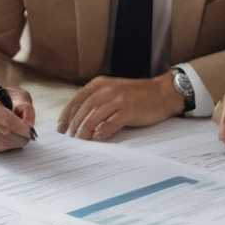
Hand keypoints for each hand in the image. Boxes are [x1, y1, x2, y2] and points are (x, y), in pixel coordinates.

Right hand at [0, 84, 36, 153]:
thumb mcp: (13, 94)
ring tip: (16, 133)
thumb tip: (28, 124)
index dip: (22, 127)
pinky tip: (6, 136)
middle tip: (27, 133)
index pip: (6, 121)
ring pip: (2, 145)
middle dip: (21, 136)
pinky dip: (6, 145)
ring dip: (14, 142)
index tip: (29, 129)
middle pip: (5, 136)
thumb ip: (24, 106)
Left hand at [58, 74, 182, 139]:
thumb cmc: (138, 95)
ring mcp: (117, 99)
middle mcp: (107, 90)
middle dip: (74, 126)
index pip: (77, 100)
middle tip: (71, 138)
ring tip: (82, 140)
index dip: (66, 115)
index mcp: (100, 84)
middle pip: (83, 110)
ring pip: (93, 117)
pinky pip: (109, 124)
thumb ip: (98, 100)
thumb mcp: (114, 90)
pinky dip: (102, 132)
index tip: (61, 128)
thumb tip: (80, 119)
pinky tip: (99, 137)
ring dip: (85, 131)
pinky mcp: (128, 110)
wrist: (163, 92)